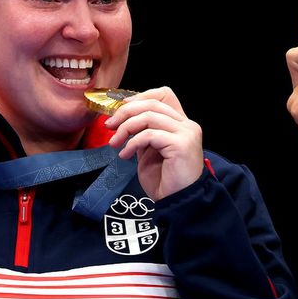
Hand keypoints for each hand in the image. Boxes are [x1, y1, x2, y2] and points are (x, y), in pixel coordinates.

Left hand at [105, 86, 203, 200]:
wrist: (178, 203)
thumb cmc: (166, 182)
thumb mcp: (150, 152)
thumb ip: (144, 134)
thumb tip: (124, 121)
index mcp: (182, 124)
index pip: (164, 94)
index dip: (140, 97)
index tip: (120, 109)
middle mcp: (188, 125)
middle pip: (153, 103)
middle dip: (126, 112)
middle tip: (109, 125)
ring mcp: (186, 134)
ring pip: (149, 117)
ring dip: (126, 128)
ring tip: (115, 143)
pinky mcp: (181, 144)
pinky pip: (149, 135)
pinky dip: (132, 143)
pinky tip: (125, 155)